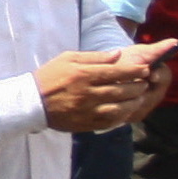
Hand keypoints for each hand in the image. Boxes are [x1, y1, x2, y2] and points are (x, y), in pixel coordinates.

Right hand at [34, 50, 160, 131]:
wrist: (32, 101)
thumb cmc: (51, 75)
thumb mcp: (69, 58)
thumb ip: (95, 57)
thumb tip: (117, 55)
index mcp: (84, 74)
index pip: (116, 72)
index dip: (134, 71)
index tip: (145, 70)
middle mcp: (88, 93)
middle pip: (121, 91)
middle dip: (137, 86)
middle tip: (145, 83)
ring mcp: (88, 110)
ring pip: (119, 108)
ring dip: (133, 102)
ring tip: (139, 97)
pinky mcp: (86, 124)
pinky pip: (109, 122)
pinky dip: (121, 116)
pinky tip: (126, 111)